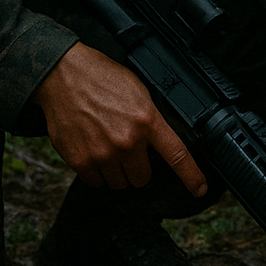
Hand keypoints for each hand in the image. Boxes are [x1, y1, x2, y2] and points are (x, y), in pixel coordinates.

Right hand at [31, 42, 207, 195]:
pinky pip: (95, 182)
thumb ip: (151, 120)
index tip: (199, 189)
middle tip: (129, 151)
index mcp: (147, 120)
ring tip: (108, 146)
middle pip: (142, 178)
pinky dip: (96, 172)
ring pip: (119, 183)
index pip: (177, 155)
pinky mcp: (79, 160)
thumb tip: (159, 142)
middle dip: (138, 168)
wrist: (66, 76)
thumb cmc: (103, 79)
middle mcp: (127, 141)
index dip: (191, 176)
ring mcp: (102, 153)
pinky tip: (93, 150)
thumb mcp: (140, 93)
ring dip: (116, 172)